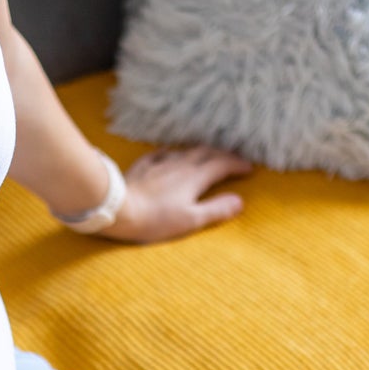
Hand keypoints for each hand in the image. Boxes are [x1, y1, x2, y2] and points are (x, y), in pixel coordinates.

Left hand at [98, 145, 253, 244]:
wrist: (119, 209)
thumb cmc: (155, 219)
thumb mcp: (191, 220)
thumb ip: (216, 209)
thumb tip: (239, 202)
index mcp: (195, 177)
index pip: (223, 165)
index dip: (238, 165)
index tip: (249, 169)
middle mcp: (181, 164)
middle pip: (207, 152)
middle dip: (223, 155)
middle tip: (233, 160)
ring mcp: (161, 162)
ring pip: (186, 150)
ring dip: (201, 151)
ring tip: (208, 156)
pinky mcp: (144, 166)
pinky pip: (162, 153)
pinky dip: (173, 153)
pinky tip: (171, 155)